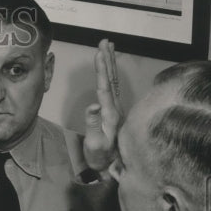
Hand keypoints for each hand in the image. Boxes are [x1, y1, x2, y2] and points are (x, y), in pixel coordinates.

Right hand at [83, 39, 121, 171]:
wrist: (112, 169)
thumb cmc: (101, 158)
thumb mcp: (95, 144)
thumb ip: (94, 124)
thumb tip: (93, 104)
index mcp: (110, 114)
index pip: (104, 87)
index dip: (101, 69)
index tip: (99, 52)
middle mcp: (116, 109)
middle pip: (111, 79)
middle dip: (108, 59)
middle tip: (105, 41)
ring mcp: (116, 110)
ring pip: (113, 82)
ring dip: (110, 64)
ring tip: (108, 48)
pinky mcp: (114, 113)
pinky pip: (113, 88)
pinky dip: (110, 75)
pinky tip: (108, 70)